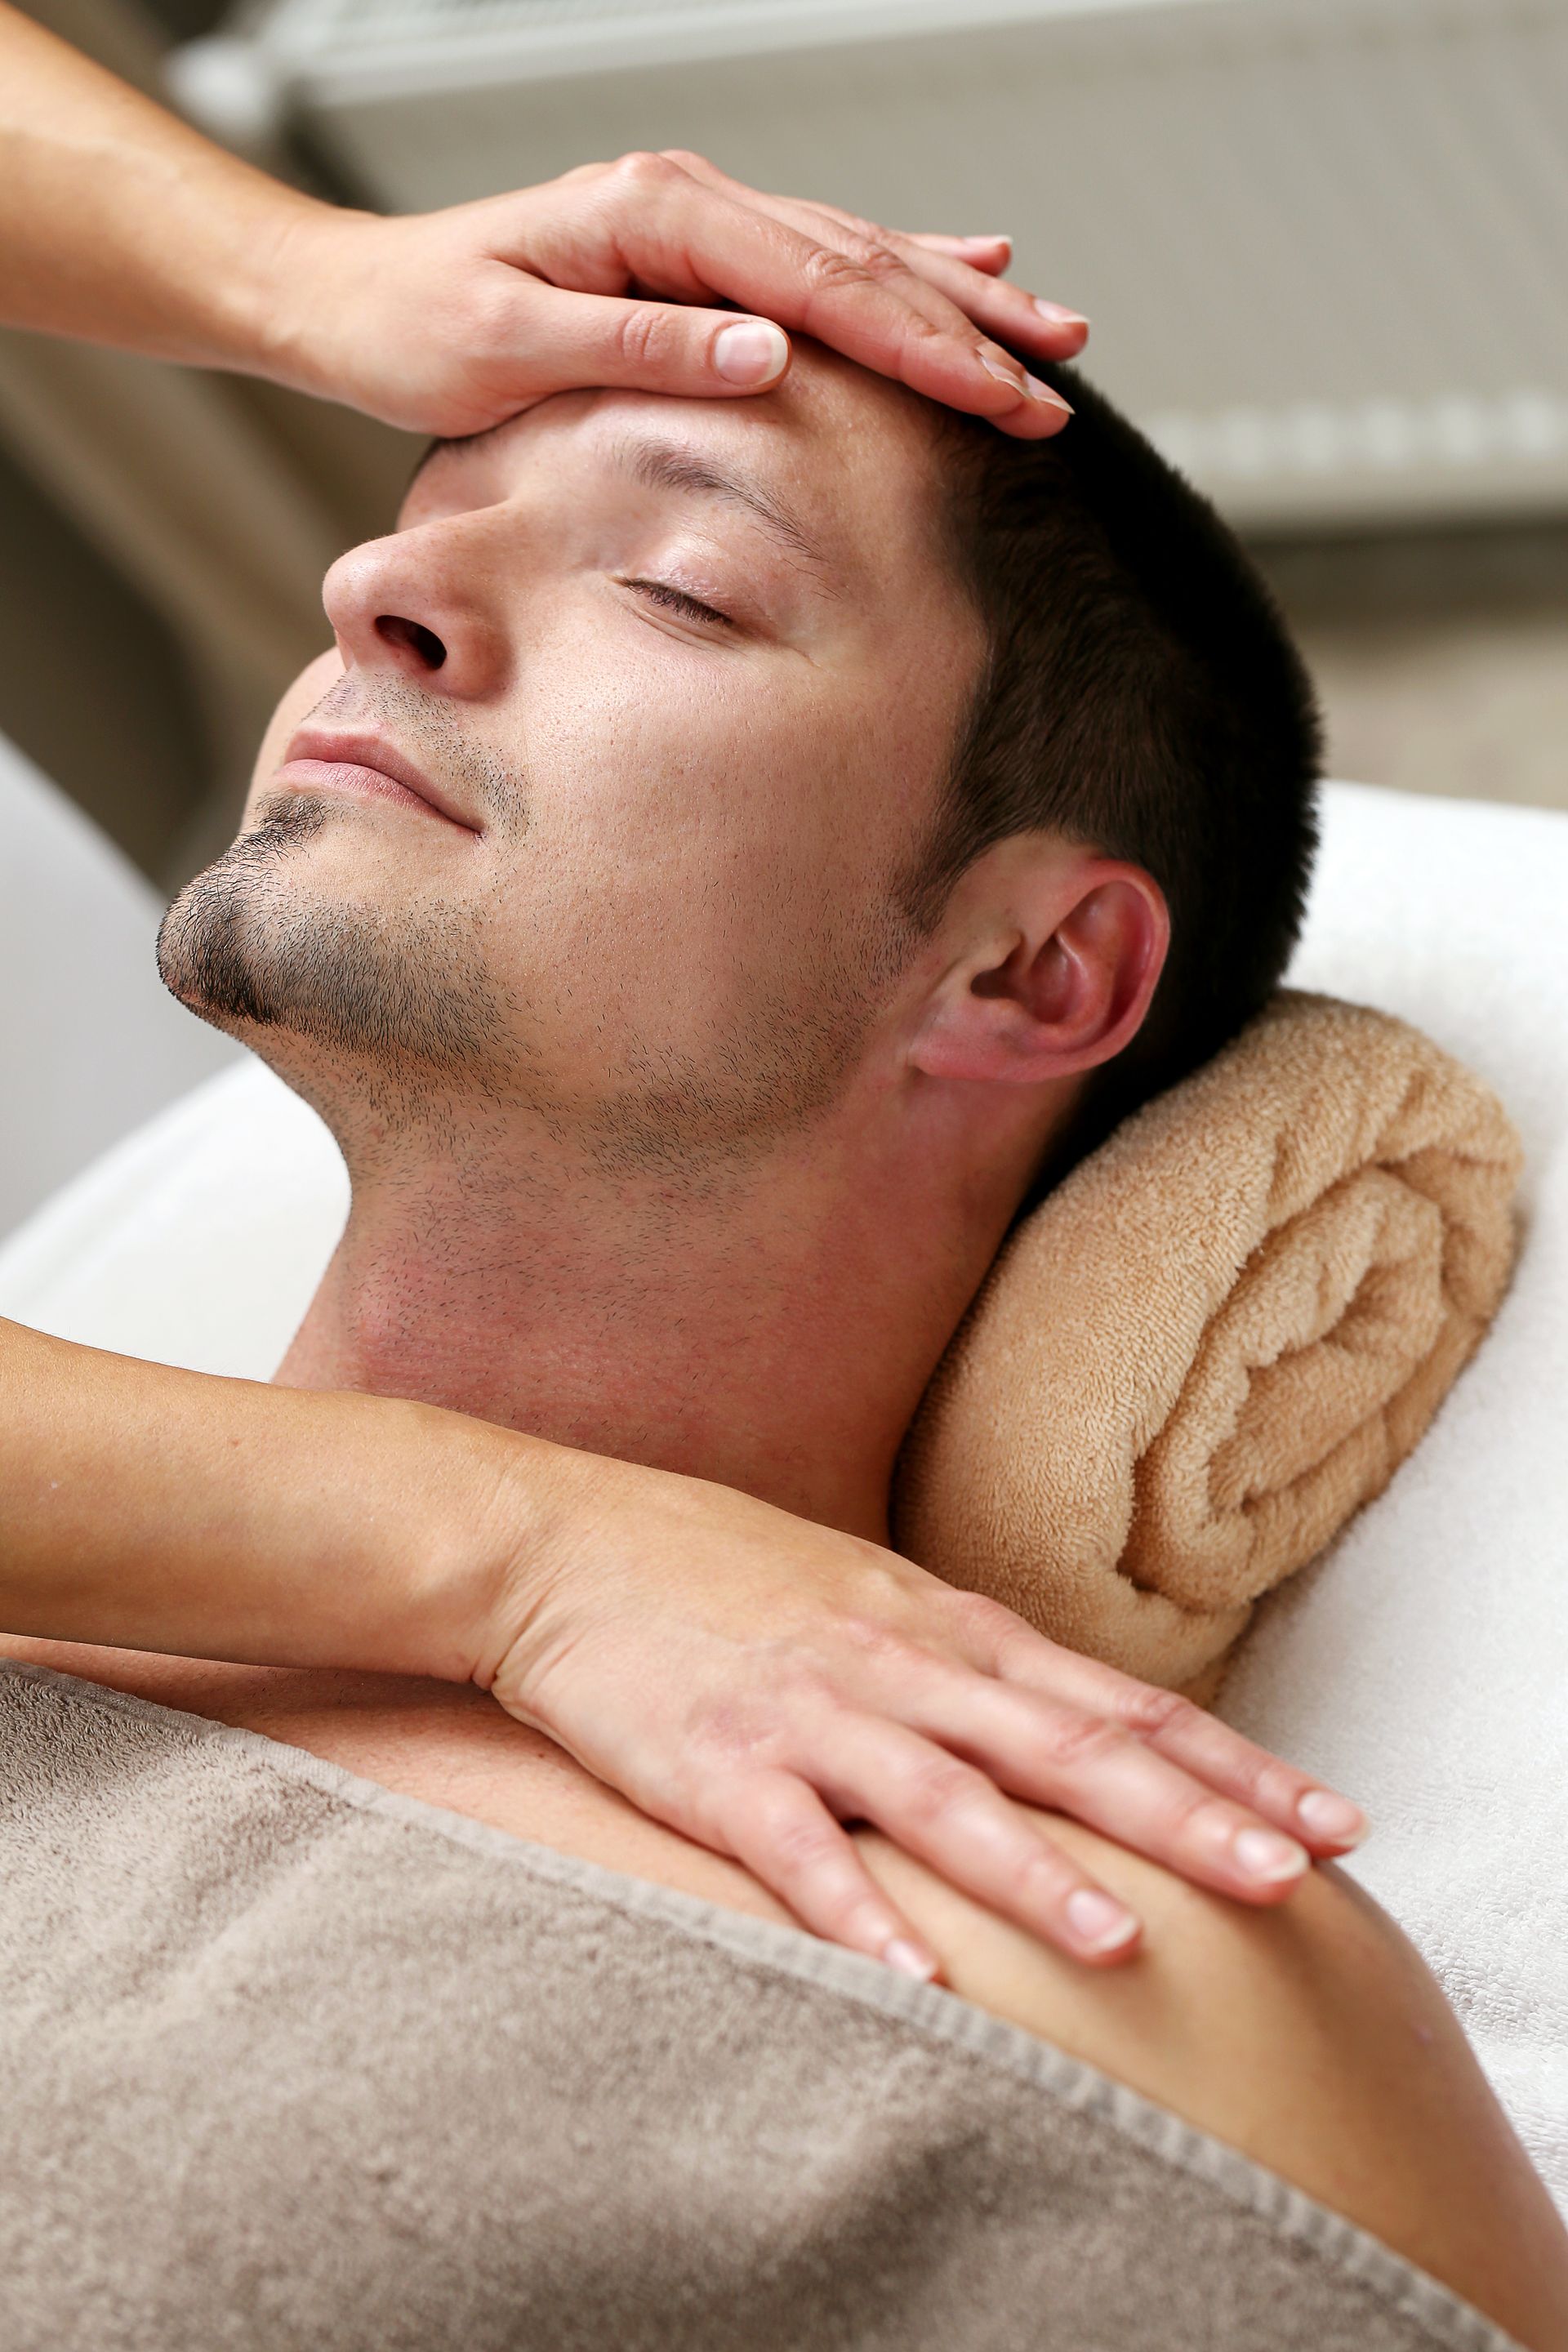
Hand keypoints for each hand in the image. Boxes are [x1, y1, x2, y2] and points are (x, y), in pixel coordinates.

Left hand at [270, 148, 1086, 439]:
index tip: (1002, 398)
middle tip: (1057, 390)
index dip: (924, 348)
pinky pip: (821, 259)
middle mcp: (688, 203)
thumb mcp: (507, 352)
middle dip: (969, 332)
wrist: (349, 302)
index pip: (822, 286)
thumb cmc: (412, 333)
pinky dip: (901, 268)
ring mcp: (695, 222)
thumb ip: (640, 347)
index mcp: (656, 217)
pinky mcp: (692, 253)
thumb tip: (768, 353)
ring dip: (959, 301)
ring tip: (1052, 336)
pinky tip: (969, 266)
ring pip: (858, 255)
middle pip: (862, 263)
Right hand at [479, 1449, 1367, 1978]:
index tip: (1330, 1820)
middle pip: (1063, 1746)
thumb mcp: (867, 1593)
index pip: (1116, 1697)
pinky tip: (913, 1973)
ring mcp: (808, 1711)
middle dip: (1185, 1816)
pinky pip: (797, 1846)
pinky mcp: (716, 1762)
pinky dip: (858, 1909)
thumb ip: (964, 1660)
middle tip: (1290, 1880)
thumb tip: (1067, 1718)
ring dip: (1037, 1873)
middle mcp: (897, 1662)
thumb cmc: (720, 1569)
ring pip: (944, 1797)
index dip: (1229, 1762)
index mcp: (943, 1625)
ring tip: (1125, 1942)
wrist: (561, 1538)